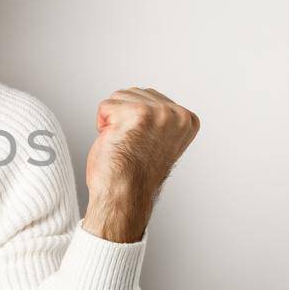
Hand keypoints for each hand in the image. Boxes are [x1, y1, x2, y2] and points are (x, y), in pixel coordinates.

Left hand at [82, 87, 199, 242]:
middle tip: (131, 147)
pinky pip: (105, 106)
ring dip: (112, 122)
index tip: (144, 145)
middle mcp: (176, 114)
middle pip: (132, 93)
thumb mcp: (159, 139)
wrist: (124, 196)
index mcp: (187, 119)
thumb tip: (147, 99)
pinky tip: (115, 143)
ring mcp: (158, 113)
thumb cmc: (134, 174)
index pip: (148, 97)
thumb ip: (160, 118)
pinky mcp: (136, 114)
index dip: (137, 122)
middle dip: (123, 118)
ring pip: (118, 97)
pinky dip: (102, 125)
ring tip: (124, 145)